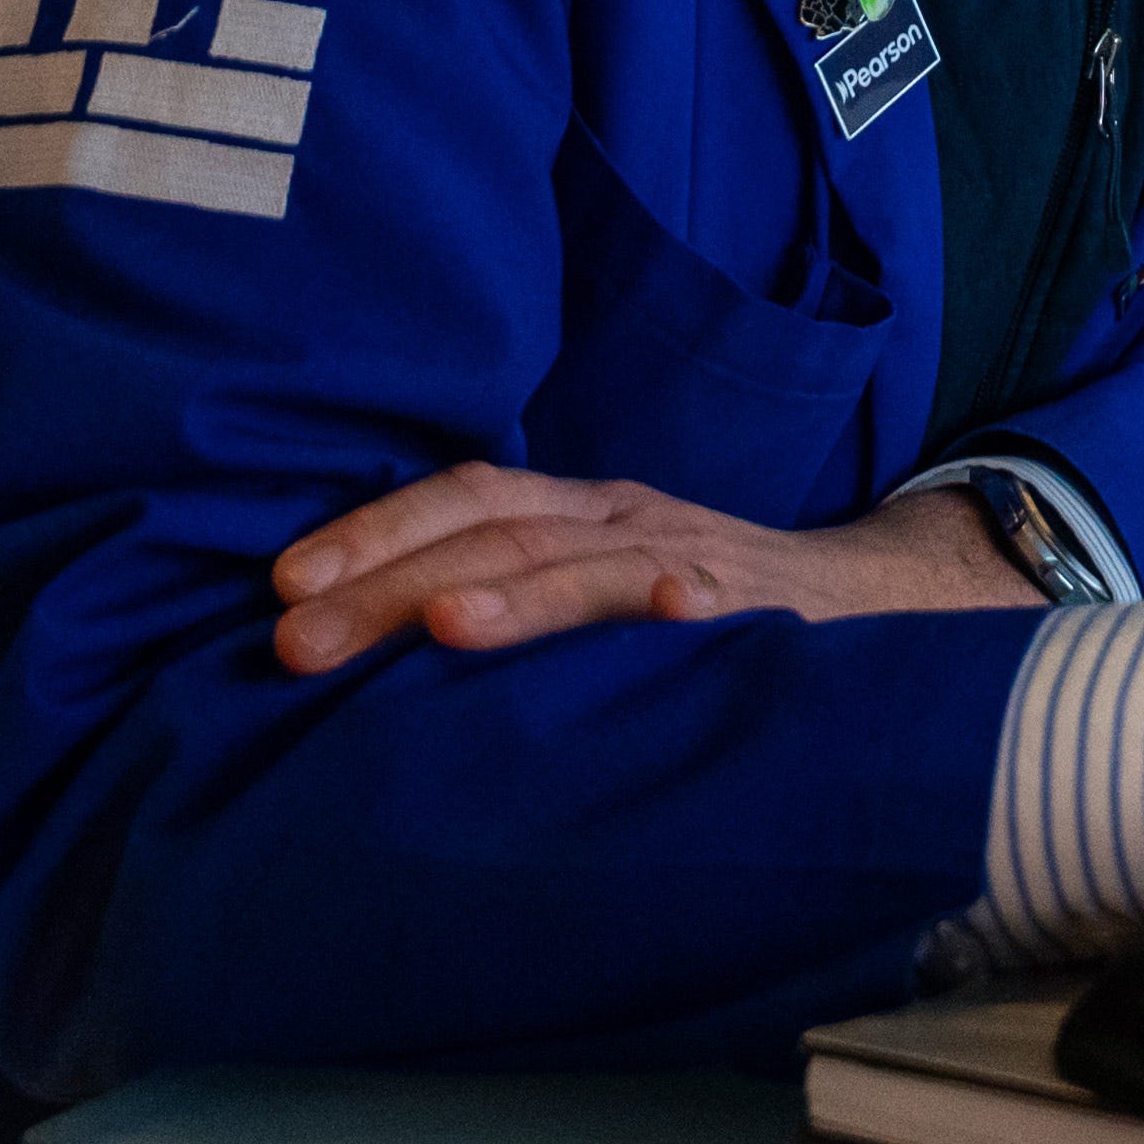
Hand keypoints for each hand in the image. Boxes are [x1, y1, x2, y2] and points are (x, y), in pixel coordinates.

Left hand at [269, 464, 1040, 672]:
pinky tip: (671, 615)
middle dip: (392, 581)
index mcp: (578, 513)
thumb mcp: (592, 586)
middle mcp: (626, 519)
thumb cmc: (696, 611)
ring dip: (519, 595)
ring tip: (442, 626)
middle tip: (298, 640)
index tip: (279, 588)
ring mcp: (695, 559)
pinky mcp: (766, 609)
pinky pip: (728, 602)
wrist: (863, 602)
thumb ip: (506, 599)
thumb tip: (357, 642)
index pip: (464, 500)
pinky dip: (695, 604)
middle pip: (499, 535)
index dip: (372, 533)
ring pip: (594, 568)